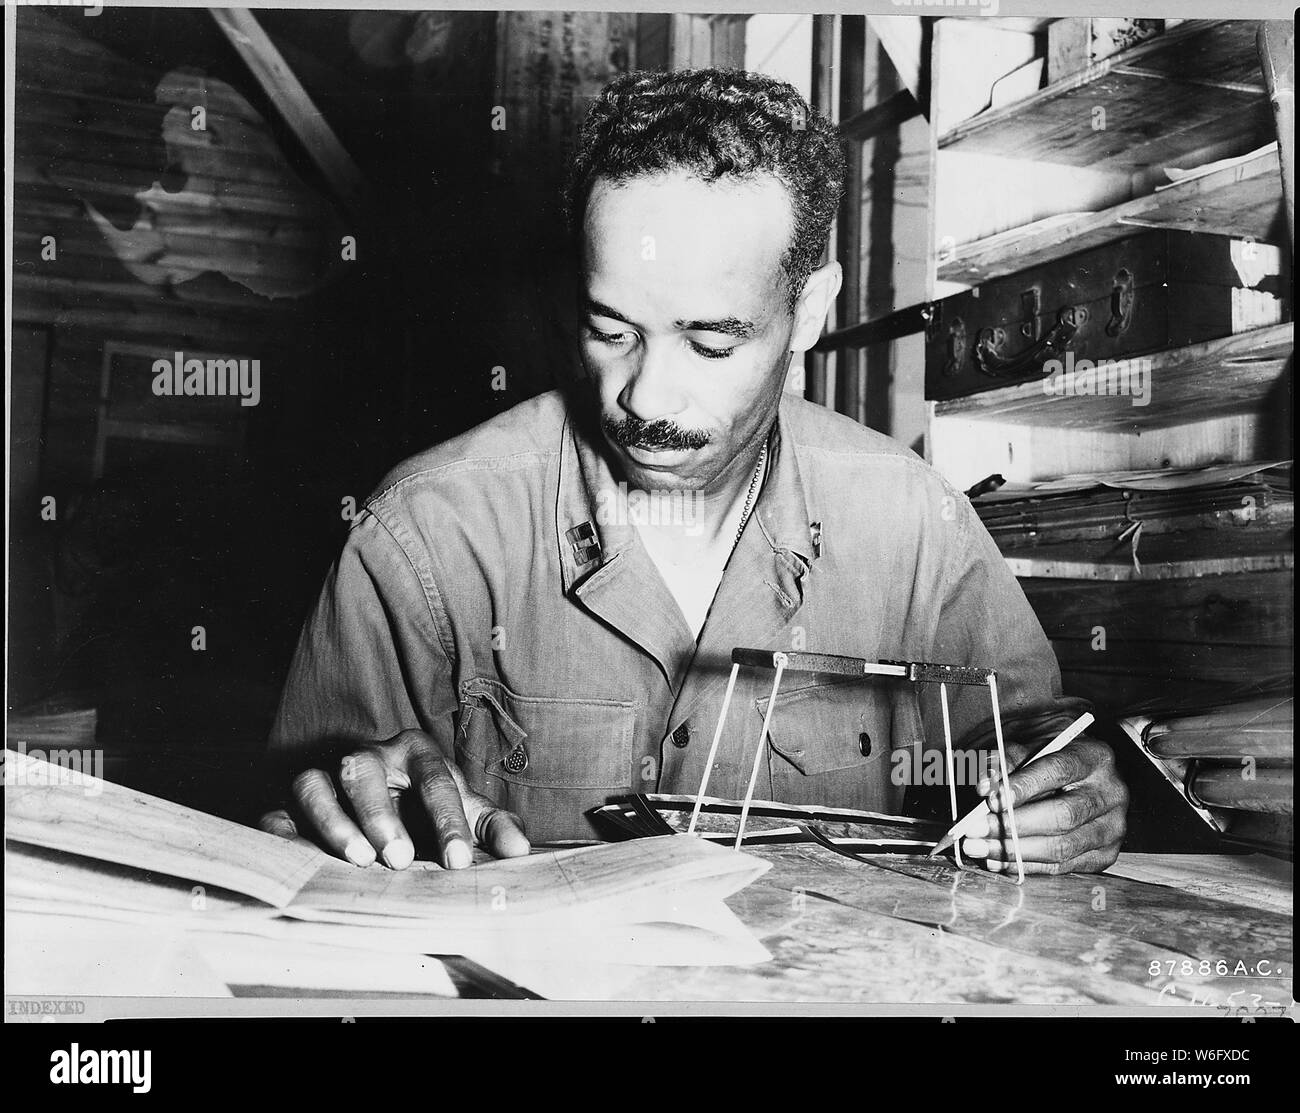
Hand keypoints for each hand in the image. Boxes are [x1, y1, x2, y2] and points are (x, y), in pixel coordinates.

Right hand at [258, 729, 529, 869]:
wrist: (386, 801)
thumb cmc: (429, 810)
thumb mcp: (466, 813)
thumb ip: (492, 827)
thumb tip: (520, 848)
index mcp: (416, 752)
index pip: (434, 779)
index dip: (447, 820)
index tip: (458, 862)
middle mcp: (366, 758)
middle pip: (363, 771)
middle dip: (380, 813)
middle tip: (399, 859)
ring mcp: (324, 776)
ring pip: (314, 785)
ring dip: (333, 821)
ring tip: (359, 860)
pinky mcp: (289, 804)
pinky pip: (276, 812)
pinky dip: (283, 834)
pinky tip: (300, 860)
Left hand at [961, 735, 1127, 874]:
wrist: (1078, 774)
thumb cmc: (1048, 757)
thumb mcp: (1028, 745)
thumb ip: (1004, 760)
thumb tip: (984, 786)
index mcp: (1094, 756)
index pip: (1059, 770)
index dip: (1023, 786)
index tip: (990, 799)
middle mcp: (1112, 792)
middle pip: (1063, 815)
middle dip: (1013, 825)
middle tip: (975, 829)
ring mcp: (1112, 827)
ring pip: (1063, 846)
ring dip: (1014, 851)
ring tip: (978, 848)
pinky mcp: (1106, 854)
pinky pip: (1063, 867)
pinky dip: (1026, 866)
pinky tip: (997, 861)